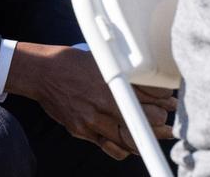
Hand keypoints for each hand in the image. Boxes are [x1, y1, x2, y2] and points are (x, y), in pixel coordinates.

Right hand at [5, 44, 173, 158]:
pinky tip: (128, 142)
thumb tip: (148, 84)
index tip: (169, 102)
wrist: (39, 72)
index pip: (151, 94)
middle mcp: (102, 100)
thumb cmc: (68, 63)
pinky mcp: (82, 130)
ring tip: (152, 134)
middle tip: (163, 120)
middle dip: (159, 120)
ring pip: (131, 138)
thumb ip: (122, 73)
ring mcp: (92, 118)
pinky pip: (111, 147)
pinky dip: (124, 148)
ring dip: (146, 137)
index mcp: (110, 79)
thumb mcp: (98, 60)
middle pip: (147, 118)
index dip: (165, 100)